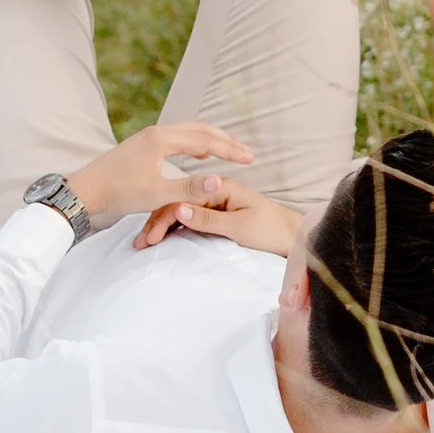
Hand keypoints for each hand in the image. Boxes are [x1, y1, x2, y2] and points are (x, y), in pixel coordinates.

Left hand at [66, 121, 254, 222]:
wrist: (86, 190)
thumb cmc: (119, 193)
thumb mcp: (157, 194)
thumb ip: (190, 187)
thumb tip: (221, 180)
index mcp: (162, 139)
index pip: (206, 140)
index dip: (230, 150)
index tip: (251, 159)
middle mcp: (157, 132)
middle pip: (200, 129)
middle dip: (226, 141)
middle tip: (247, 152)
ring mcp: (149, 136)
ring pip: (189, 131)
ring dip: (212, 139)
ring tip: (229, 150)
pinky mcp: (143, 144)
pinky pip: (178, 137)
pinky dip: (196, 142)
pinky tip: (199, 153)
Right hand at [132, 173, 304, 258]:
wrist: (294, 240)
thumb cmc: (272, 230)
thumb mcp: (238, 226)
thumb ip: (207, 219)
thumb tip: (177, 208)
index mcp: (220, 188)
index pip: (181, 200)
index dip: (161, 219)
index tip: (147, 238)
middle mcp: (215, 193)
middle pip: (177, 205)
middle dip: (156, 224)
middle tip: (139, 244)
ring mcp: (215, 205)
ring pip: (181, 214)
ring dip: (162, 228)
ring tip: (143, 244)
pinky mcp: (218, 218)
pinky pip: (191, 222)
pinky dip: (174, 231)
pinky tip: (161, 240)